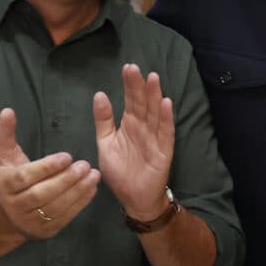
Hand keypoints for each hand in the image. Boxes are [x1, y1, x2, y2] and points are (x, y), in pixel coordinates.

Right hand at [0, 108, 100, 238]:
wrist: (6, 217)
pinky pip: (65, 217)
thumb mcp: (5, 156)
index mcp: (6, 185)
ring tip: (94, 175)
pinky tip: (92, 189)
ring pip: (56, 207)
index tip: (67, 156)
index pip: (27, 177)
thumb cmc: (10, 178)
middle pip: (42, 194)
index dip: (47, 167)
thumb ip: (6, 134)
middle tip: (85, 165)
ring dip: (77, 191)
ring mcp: (31, 222)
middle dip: (65, 180)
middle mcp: (16, 205)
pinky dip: (80, 203)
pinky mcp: (46, 232)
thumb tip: (7, 110)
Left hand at [94, 66, 174, 219]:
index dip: (130, 85)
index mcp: (130, 124)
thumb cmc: (120, 171)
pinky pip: (165, 132)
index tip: (127, 67)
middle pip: (143, 103)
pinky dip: (166, 118)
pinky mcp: (163, 151)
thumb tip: (99, 94)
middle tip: (135, 68)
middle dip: (139, 86)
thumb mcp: (105, 144)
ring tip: (153, 78)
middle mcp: (144, 127)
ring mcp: (155, 138)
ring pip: (155, 113)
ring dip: (155, 96)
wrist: (133, 198)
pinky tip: (166, 103)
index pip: (131, 100)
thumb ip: (103, 120)